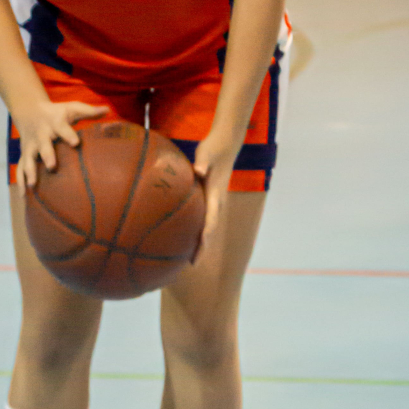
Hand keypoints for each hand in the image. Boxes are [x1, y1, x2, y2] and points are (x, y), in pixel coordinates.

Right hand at [15, 99, 108, 194]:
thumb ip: (89, 111)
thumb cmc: (57, 113)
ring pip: (28, 159)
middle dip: (47, 155)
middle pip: (43, 145)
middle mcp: (41, 135)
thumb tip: (107, 109)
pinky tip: (23, 195)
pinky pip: (19, 169)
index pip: (62, 128)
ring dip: (29, 171)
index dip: (68, 135)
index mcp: (54, 122)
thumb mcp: (72, 108)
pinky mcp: (24, 154)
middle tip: (52, 166)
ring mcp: (30, 146)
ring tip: (32, 185)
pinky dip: (20, 181)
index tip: (76, 143)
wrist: (29, 111)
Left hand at [192, 129, 241, 254]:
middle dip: (202, 248)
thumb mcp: (207, 153)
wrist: (226, 144)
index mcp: (216, 196)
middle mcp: (217, 203)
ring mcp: (214, 202)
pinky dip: (196, 229)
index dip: (204, 240)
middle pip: (210, 231)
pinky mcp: (209, 198)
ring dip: (200, 242)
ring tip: (187, 257)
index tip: (197, 254)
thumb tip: (199, 171)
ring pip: (208, 226)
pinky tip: (183, 233)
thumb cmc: (214, 148)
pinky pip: (203, 218)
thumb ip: (203, 162)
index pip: (211, 223)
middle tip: (191, 264)